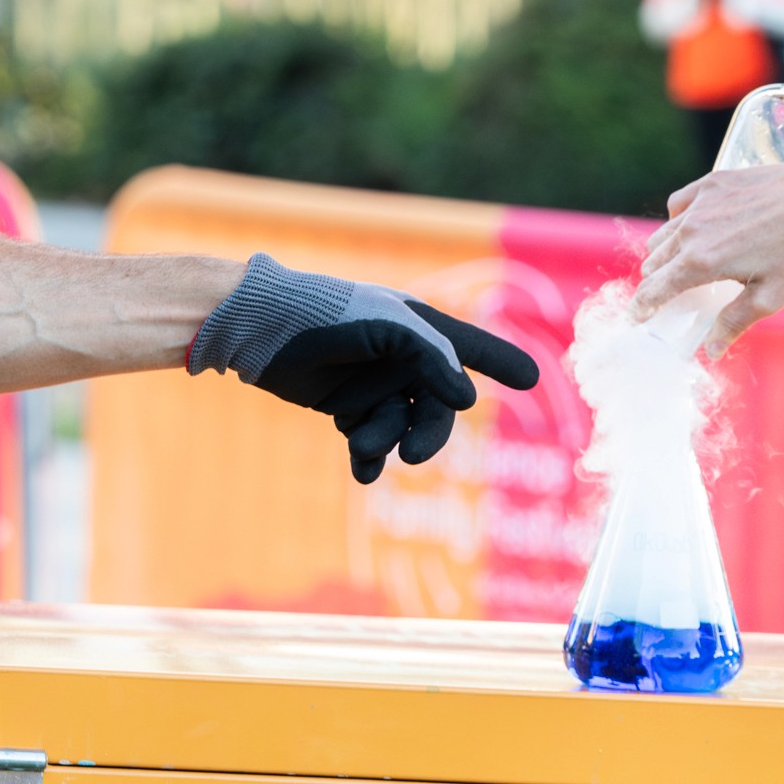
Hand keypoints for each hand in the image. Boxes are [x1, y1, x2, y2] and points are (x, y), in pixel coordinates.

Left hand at [187, 253, 543, 481]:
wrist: (252, 327)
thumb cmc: (321, 313)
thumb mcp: (384, 326)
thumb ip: (431, 357)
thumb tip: (466, 400)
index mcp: (418, 330)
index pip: (470, 348)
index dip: (501, 363)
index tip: (531, 379)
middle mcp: (402, 359)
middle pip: (437, 407)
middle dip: (428, 434)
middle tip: (412, 457)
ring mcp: (375, 384)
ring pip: (402, 428)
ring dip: (386, 443)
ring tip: (361, 448)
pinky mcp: (345, 407)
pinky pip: (371, 440)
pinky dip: (369, 458)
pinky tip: (363, 471)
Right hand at [637, 162, 783, 350]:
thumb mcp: (770, 297)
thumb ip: (734, 322)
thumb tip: (711, 349)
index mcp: (700, 262)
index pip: (654, 289)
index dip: (641, 306)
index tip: (637, 317)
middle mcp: (692, 230)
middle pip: (654, 262)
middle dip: (657, 283)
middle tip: (670, 295)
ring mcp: (700, 203)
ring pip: (663, 234)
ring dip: (665, 254)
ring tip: (683, 266)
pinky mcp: (711, 183)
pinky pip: (678, 205)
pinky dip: (678, 221)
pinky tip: (694, 230)